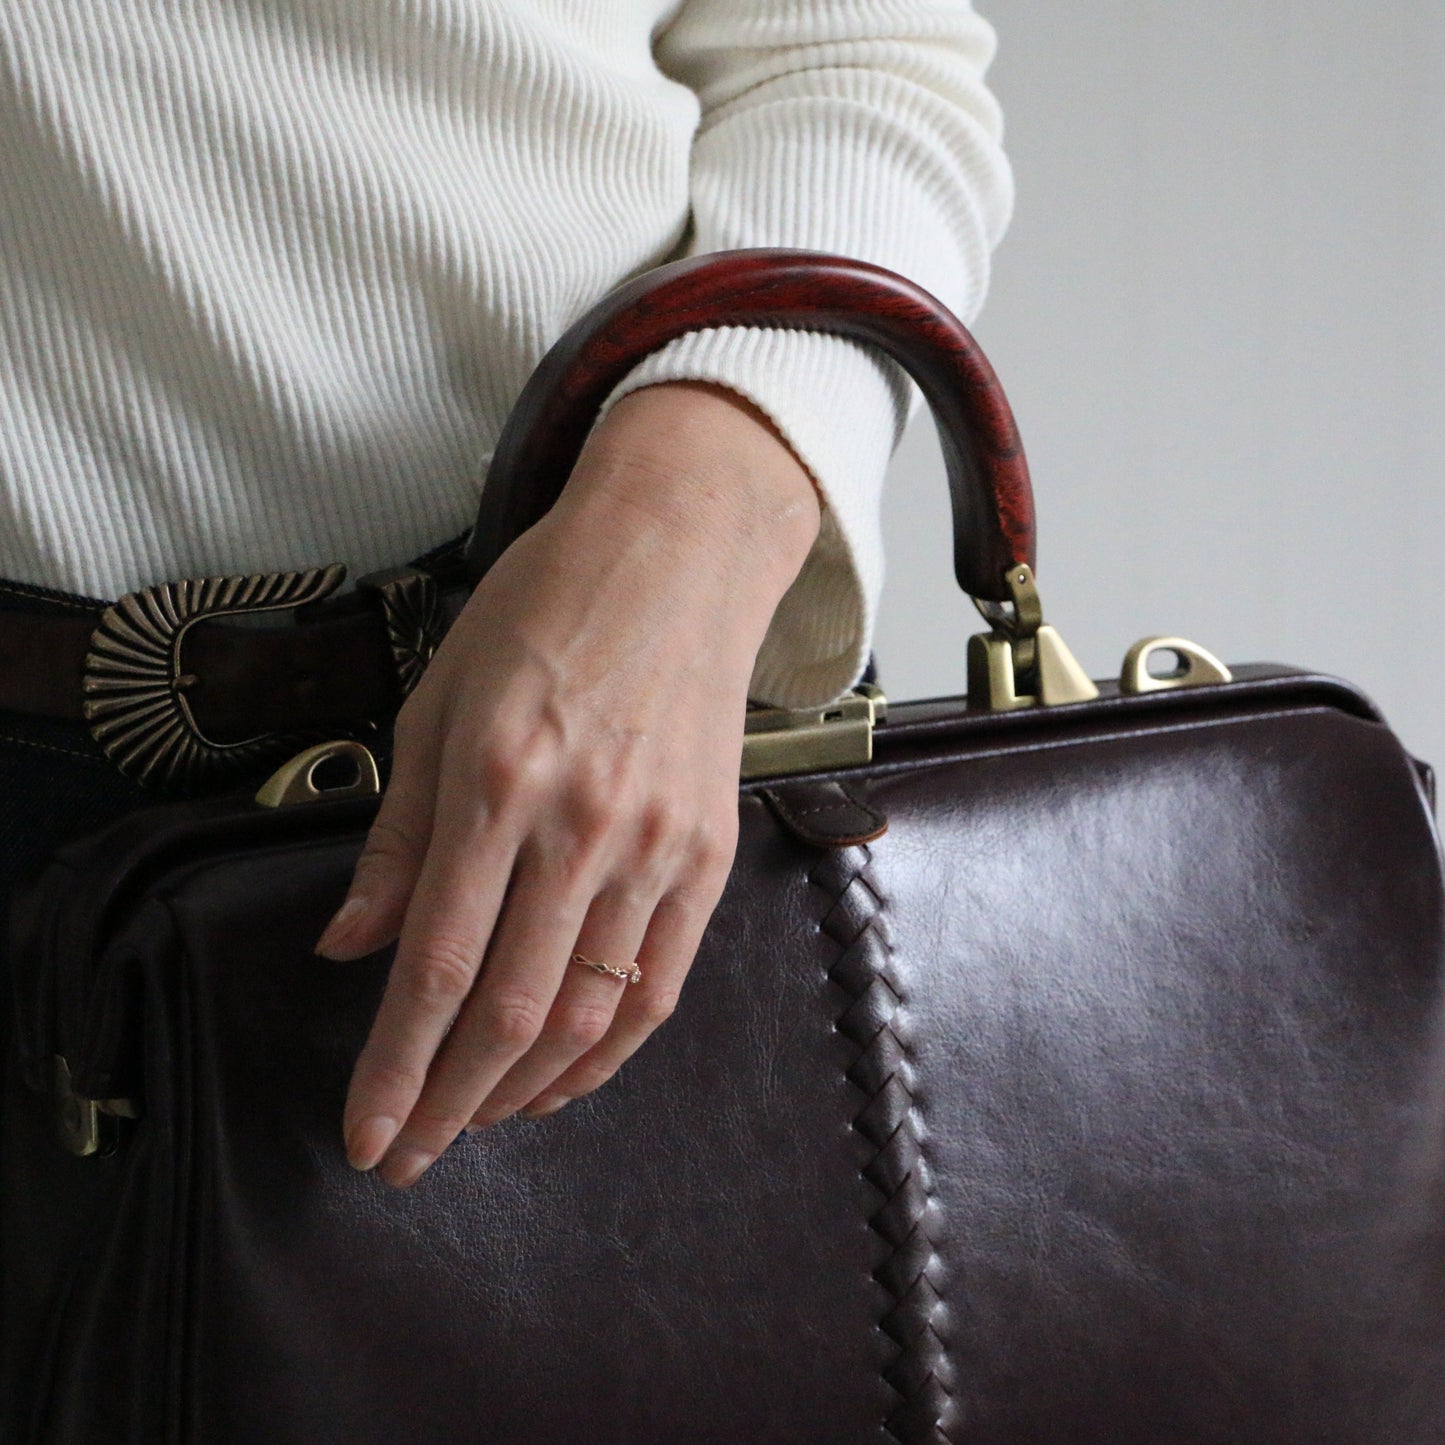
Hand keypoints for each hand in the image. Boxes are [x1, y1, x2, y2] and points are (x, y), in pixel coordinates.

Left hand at [315, 381, 821, 1187]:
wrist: (676, 556)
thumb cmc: (545, 610)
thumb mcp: (438, 700)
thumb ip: (397, 834)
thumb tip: (350, 944)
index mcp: (498, 782)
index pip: (436, 965)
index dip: (395, 1067)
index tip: (367, 1132)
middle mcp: (582, 826)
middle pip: (510, 1010)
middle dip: (450, 1103)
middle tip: (410, 1156)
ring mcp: (657, 845)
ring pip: (588, 1013)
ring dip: (524, 1089)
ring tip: (477, 1122)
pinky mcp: (707, 853)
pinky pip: (661, 982)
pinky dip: (610, 1050)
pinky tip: (566, 1079)